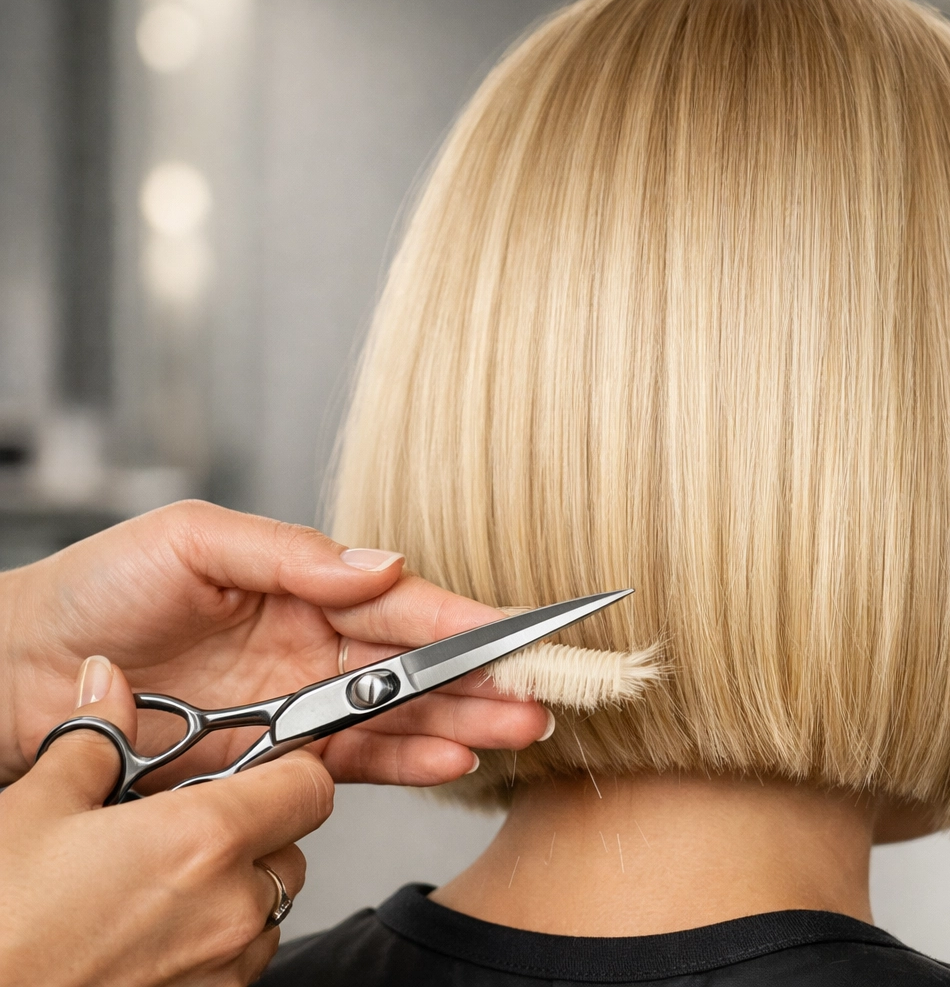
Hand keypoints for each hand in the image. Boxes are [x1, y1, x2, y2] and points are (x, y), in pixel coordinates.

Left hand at [0, 501, 549, 788]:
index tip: (521, 626)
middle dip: (483, 676)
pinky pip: (355, 762)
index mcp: (304, 586)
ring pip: (400, 715)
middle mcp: (314, 645)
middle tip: (543, 691)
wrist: (22, 670)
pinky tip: (452, 759)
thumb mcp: (192, 541)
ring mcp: (300, 703)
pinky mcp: (276, 758)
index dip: (464, 616)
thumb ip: (292, 555)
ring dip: (462, 722)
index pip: (401, 603)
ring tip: (519, 730)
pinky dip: (407, 761)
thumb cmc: (100, 588)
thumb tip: (381, 562)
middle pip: (416, 664)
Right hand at [0, 658, 332, 986]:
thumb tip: (108, 688)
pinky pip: (239, 959)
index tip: (265, 761)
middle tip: (190, 820)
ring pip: (269, 907)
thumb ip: (96, 739)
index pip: (309, 787)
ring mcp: (219, 969)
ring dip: (237, 886)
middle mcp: (228, 909)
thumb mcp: (40, 807)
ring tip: (162, 878)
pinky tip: (153, 924)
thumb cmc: (0, 928)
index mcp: (204, 842)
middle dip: (255, 827)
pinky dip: (215, 937)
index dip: (291, 766)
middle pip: (291, 847)